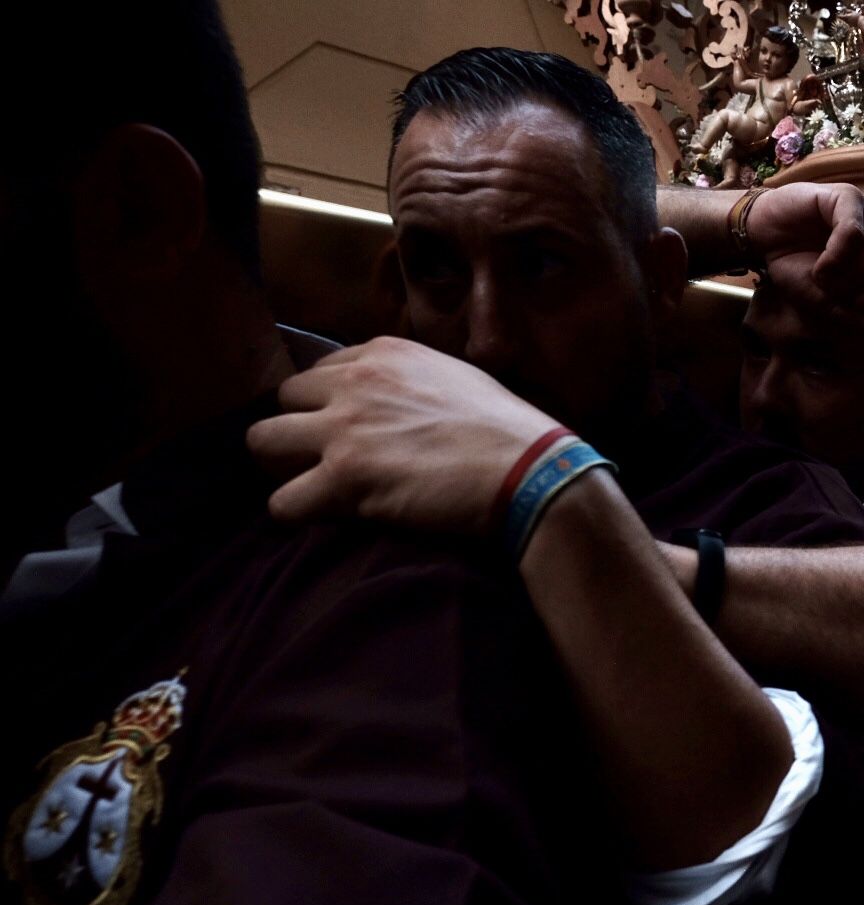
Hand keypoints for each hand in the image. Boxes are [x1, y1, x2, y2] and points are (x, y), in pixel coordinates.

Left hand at [247, 337, 558, 533]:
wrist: (529, 472)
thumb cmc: (511, 432)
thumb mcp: (458, 378)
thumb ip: (414, 381)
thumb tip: (402, 404)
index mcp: (384, 354)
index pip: (320, 372)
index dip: (328, 406)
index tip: (348, 432)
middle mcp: (356, 381)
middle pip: (283, 400)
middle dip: (298, 431)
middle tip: (324, 463)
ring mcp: (345, 428)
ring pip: (262, 442)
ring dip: (284, 469)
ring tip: (314, 490)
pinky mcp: (344, 477)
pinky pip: (282, 501)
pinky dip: (298, 514)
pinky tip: (325, 519)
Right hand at [748, 182, 863, 342]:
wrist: (762, 236)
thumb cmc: (796, 269)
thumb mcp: (827, 306)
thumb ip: (862, 321)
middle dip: (863, 301)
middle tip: (835, 299)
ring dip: (842, 282)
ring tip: (820, 278)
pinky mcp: (848, 198)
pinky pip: (853, 235)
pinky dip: (833, 260)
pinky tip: (818, 267)